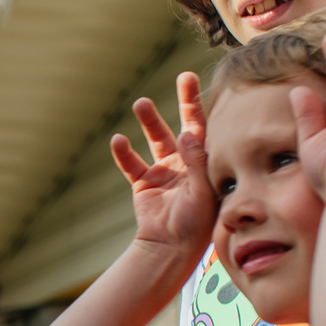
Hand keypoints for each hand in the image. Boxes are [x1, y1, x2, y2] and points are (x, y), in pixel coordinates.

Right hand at [108, 74, 215, 260]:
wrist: (170, 249)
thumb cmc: (196, 224)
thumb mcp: (203, 192)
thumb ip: (197, 162)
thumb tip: (190, 132)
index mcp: (206, 164)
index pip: (207, 129)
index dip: (204, 106)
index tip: (202, 83)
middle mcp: (187, 163)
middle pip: (186, 125)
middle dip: (185, 101)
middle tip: (184, 76)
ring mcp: (164, 171)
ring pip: (157, 139)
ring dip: (150, 121)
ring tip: (141, 103)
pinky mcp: (144, 183)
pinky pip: (132, 163)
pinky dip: (124, 153)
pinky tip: (118, 140)